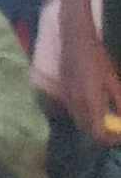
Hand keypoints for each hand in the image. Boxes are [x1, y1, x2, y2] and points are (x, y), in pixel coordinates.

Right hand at [59, 0, 120, 140]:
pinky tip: (95, 105)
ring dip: (93, 126)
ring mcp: (67, 98)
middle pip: (88, 132)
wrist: (75, 38)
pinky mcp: (63, 93)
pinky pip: (75, 113)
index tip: (120, 135)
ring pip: (80, 123)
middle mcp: (76, 103)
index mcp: (91, 101)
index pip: (99, 133)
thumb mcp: (113, 80)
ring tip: (107, 117)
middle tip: (115, 128)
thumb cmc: (98, 57)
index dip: (111, 139)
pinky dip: (86, 117)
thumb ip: (119, 103)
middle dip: (103, 135)